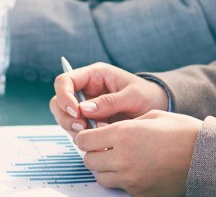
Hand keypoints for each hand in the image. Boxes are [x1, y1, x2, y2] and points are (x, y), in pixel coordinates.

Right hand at [50, 62, 168, 132]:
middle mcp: (85, 90)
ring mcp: (85, 108)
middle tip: (82, 127)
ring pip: (64, 118)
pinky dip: (84, 138)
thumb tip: (85, 109)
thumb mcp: (134, 95)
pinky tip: (99, 140)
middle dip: (65, 116)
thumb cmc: (147, 95)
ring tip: (95, 133)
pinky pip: (77, 131)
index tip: (75, 111)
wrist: (157, 109)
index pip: (64, 81)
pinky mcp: (90, 123)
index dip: (64, 96)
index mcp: (94, 75)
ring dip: (74, 129)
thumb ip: (110, 101)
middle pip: (58, 102)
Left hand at [77, 111, 199, 195]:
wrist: (205, 156)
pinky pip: (120, 187)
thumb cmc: (182, 132)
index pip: (84, 140)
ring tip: (120, 159)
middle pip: (89, 160)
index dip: (86, 136)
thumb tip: (107, 129)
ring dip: (105, 168)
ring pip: (101, 177)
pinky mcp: (140, 193)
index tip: (92, 135)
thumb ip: (125, 123)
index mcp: (123, 134)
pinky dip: (122, 179)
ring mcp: (131, 179)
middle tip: (105, 147)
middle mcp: (123, 158)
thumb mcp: (151, 115)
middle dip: (94, 152)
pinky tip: (136, 169)